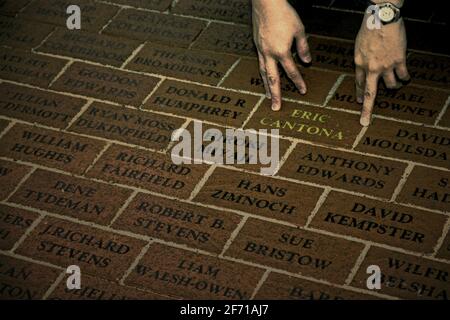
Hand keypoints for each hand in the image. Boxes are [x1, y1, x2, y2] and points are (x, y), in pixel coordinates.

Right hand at [252, 0, 310, 110]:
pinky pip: (259, 63)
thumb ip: (303, 48)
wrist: (265, 3)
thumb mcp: (299, 30)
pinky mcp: (256, 45)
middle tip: (276, 108)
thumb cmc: (283, 14)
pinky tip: (264, 76)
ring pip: (263, 73)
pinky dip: (262, 72)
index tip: (303, 91)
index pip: (291, 71)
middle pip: (272, 79)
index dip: (298, 82)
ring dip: (266, 87)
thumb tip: (307, 61)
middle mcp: (269, 54)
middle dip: (275, 94)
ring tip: (268, 97)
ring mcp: (260, 50)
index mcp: (281, 51)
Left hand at [354, 8, 408, 125]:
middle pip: (369, 94)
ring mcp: (385, 66)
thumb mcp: (358, 47)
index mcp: (359, 64)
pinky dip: (405, 78)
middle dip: (366, 110)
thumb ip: (361, 61)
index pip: (357, 85)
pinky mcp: (399, 61)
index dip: (358, 95)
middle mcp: (371, 68)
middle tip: (364, 122)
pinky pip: (404, 76)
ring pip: (391, 85)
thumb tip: (365, 72)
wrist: (382, 19)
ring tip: (396, 84)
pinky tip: (406, 77)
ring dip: (394, 86)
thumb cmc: (369, 30)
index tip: (358, 103)